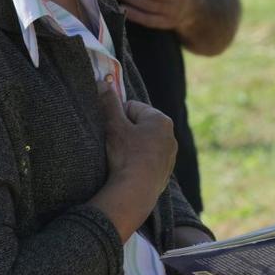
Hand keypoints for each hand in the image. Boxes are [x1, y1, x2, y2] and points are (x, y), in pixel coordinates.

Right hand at [100, 83, 176, 207]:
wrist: (135, 192)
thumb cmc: (126, 155)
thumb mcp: (113, 125)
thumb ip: (108, 102)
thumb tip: (103, 81)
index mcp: (161, 120)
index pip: (132, 107)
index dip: (116, 116)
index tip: (110, 128)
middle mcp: (170, 136)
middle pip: (139, 125)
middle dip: (125, 131)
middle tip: (113, 143)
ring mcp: (169, 156)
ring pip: (143, 143)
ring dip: (131, 147)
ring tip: (120, 159)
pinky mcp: (165, 173)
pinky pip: (147, 160)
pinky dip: (137, 162)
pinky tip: (128, 169)